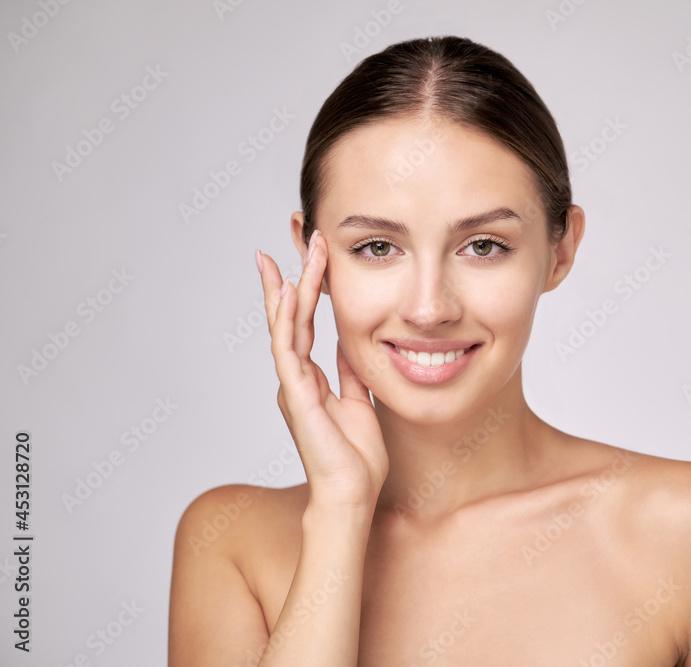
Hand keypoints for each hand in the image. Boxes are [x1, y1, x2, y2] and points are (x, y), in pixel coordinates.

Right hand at [256, 230, 387, 511]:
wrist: (352, 495)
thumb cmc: (357, 458)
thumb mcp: (360, 402)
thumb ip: (351, 373)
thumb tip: (351, 343)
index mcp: (311, 379)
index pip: (307, 324)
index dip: (309, 290)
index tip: (313, 257)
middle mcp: (297, 378)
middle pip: (291, 317)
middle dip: (293, 276)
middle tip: (299, 237)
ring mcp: (294, 385)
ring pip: (286, 327)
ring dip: (288, 287)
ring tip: (288, 253)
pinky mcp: (297, 395)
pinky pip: (288, 350)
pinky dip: (286, 320)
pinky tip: (286, 293)